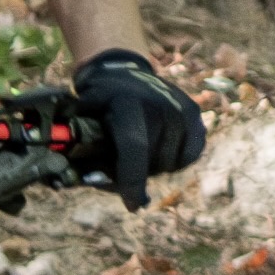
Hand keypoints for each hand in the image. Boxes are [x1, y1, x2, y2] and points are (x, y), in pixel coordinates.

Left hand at [63, 46, 205, 202]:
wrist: (122, 69)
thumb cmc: (96, 100)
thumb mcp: (81, 116)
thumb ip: (80, 148)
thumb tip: (81, 181)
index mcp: (128, 102)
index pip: (134, 148)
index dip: (132, 180)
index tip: (132, 206)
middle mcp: (161, 103)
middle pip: (153, 161)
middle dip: (137, 175)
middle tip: (121, 172)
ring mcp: (181, 107)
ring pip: (171, 162)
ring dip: (154, 167)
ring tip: (137, 153)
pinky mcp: (194, 113)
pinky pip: (188, 155)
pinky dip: (173, 159)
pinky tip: (157, 147)